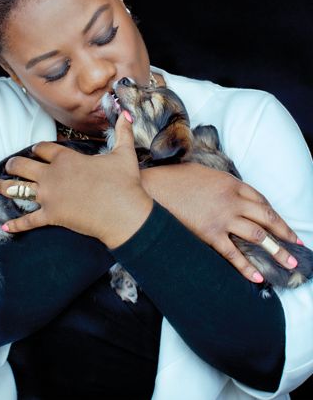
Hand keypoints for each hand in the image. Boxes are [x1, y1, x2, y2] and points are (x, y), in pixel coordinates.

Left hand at [0, 114, 153, 247]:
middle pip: (23, 165)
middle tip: (9, 166)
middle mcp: (51, 175)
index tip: (34, 150)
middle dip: (13, 165)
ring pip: (19, 189)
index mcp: (66, 158)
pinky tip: (5, 226)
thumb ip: (122, 132)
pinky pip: (28, 220)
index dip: (37, 148)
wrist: (125, 213)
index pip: (43, 148)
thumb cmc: (124, 183)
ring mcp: (48, 196)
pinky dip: (16, 224)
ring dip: (6, 188)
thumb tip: (127, 114)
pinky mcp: (51, 216)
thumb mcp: (124, 153)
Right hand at [141, 163, 300, 282]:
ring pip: (257, 236)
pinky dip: (246, 267)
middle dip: (286, 233)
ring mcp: (222, 218)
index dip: (275, 214)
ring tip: (290, 264)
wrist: (152, 189)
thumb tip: (228, 192)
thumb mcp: (202, 172)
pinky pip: (233, 253)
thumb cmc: (173, 179)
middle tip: (298, 246)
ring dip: (277, 251)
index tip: (283, 225)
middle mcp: (232, 201)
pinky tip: (258, 277)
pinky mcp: (209, 234)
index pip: (261, 200)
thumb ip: (220, 183)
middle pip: (267, 217)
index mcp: (231, 184)